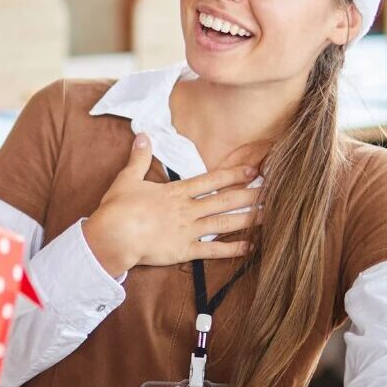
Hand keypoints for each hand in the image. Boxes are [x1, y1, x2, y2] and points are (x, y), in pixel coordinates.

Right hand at [81, 134, 259, 275]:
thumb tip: (143, 135)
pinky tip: (250, 247)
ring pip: (224, 223)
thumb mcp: (127, 178)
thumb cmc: (118, 208)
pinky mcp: (184, 251)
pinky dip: (232, 249)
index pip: (211, 180)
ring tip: (270, 215)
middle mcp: (187, 210)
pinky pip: (213, 250)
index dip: (234, 175)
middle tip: (273, 191)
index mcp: (176, 192)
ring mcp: (188, 231)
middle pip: (224, 200)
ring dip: (248, 219)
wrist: (112, 236)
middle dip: (250, 195)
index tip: (253, 171)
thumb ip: (139, 158)